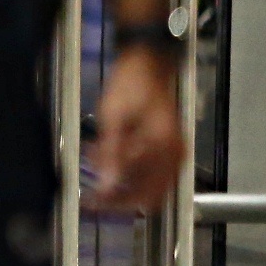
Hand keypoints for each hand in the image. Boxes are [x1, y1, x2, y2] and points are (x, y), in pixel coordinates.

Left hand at [92, 45, 184, 211]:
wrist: (148, 63)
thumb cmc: (130, 85)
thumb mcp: (113, 118)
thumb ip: (110, 154)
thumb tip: (105, 185)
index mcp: (163, 149)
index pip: (141, 193)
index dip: (114, 201)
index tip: (91, 202)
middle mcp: (175, 156)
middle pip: (147, 195)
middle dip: (117, 197)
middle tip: (91, 195)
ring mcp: (174, 153)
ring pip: (147, 185)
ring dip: (121, 182)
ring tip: (95, 163)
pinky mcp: (168, 147)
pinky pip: (150, 170)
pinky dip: (128, 170)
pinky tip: (106, 155)